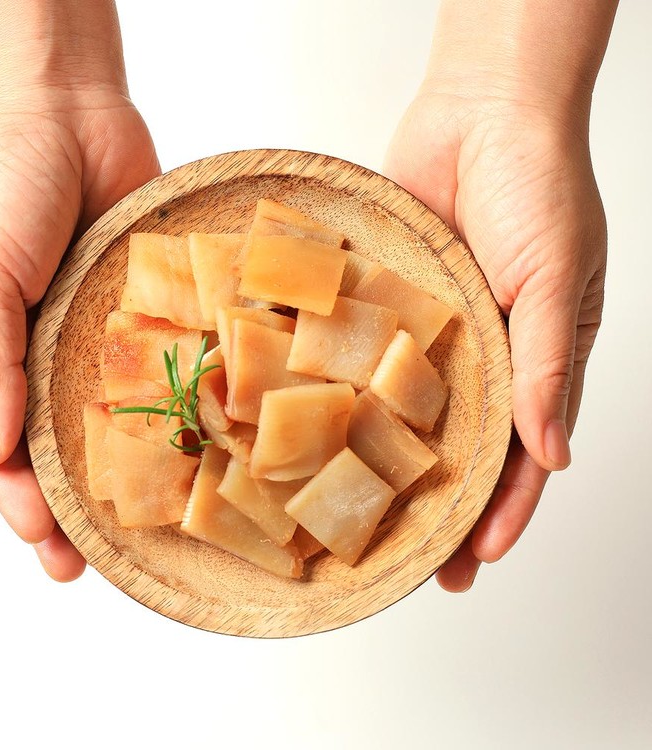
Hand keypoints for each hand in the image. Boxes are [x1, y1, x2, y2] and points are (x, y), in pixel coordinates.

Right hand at [0, 85, 159, 579]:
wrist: (67, 113)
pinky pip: (162, 365)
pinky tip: (196, 440)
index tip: (47, 549)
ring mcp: (100, 338)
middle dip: (70, 509)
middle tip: (92, 566)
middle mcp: (45, 356)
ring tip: (148, 525)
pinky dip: (174, 404)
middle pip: (57, 449)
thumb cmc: (3, 185)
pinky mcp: (148, 312)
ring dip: (126, 471)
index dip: (19, 502)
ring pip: (113, 420)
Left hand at [385, 89, 605, 590]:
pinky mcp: (386, 306)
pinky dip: (353, 395)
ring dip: (393, 466)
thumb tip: (553, 453)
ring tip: (366, 519)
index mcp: (535, 361)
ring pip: (410, 416)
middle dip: (444, 509)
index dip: (504, 511)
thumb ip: (551, 366)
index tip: (477, 561)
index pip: (523, 454)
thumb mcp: (558, 281)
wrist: (481, 113)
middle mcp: (480, 358)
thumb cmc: (538, 188)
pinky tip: (328, 434)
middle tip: (418, 567)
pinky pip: (367, 358)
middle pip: (461, 449)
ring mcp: (429, 336)